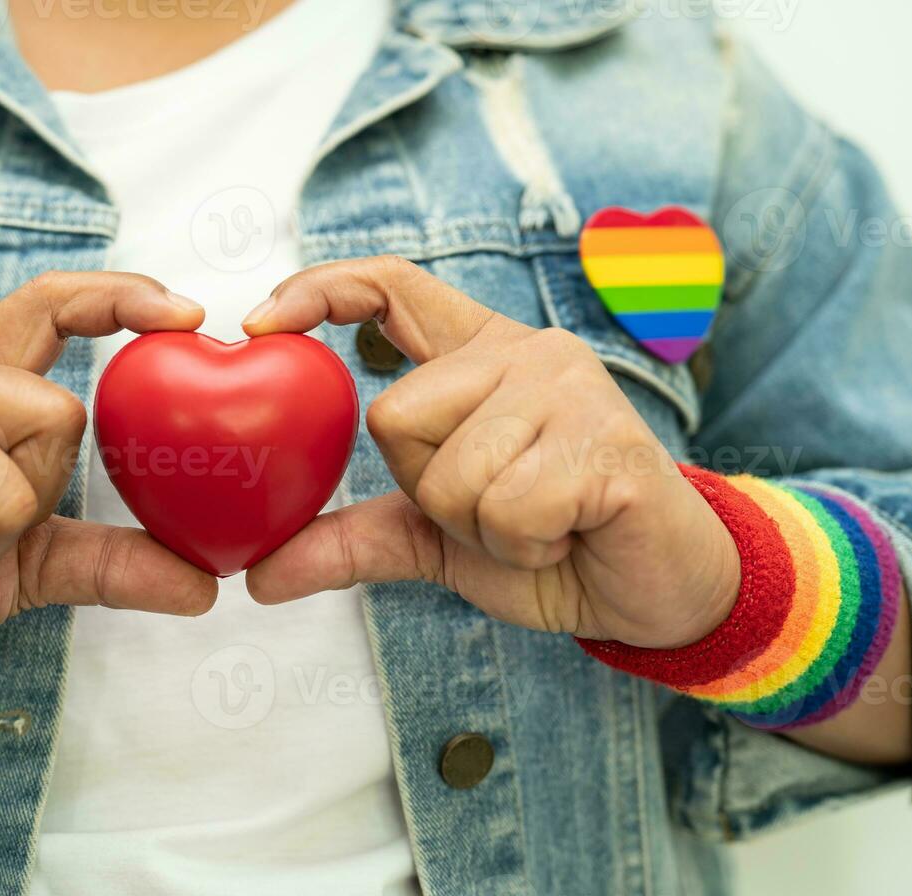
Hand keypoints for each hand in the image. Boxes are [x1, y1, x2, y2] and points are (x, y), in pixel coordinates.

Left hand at [242, 256, 739, 647]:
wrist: (653, 593)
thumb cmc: (551, 545)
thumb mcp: (436, 540)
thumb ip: (352, 540)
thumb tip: (258, 574)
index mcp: (480, 355)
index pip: (391, 285)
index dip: (321, 288)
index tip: (259, 324)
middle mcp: (525, 352)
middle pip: (394, 415)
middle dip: (428, 491)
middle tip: (497, 506)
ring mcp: (571, 388)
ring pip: (448, 472)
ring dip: (482, 527)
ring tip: (541, 522)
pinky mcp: (607, 441)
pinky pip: (508, 506)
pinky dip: (525, 544)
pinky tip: (569, 532)